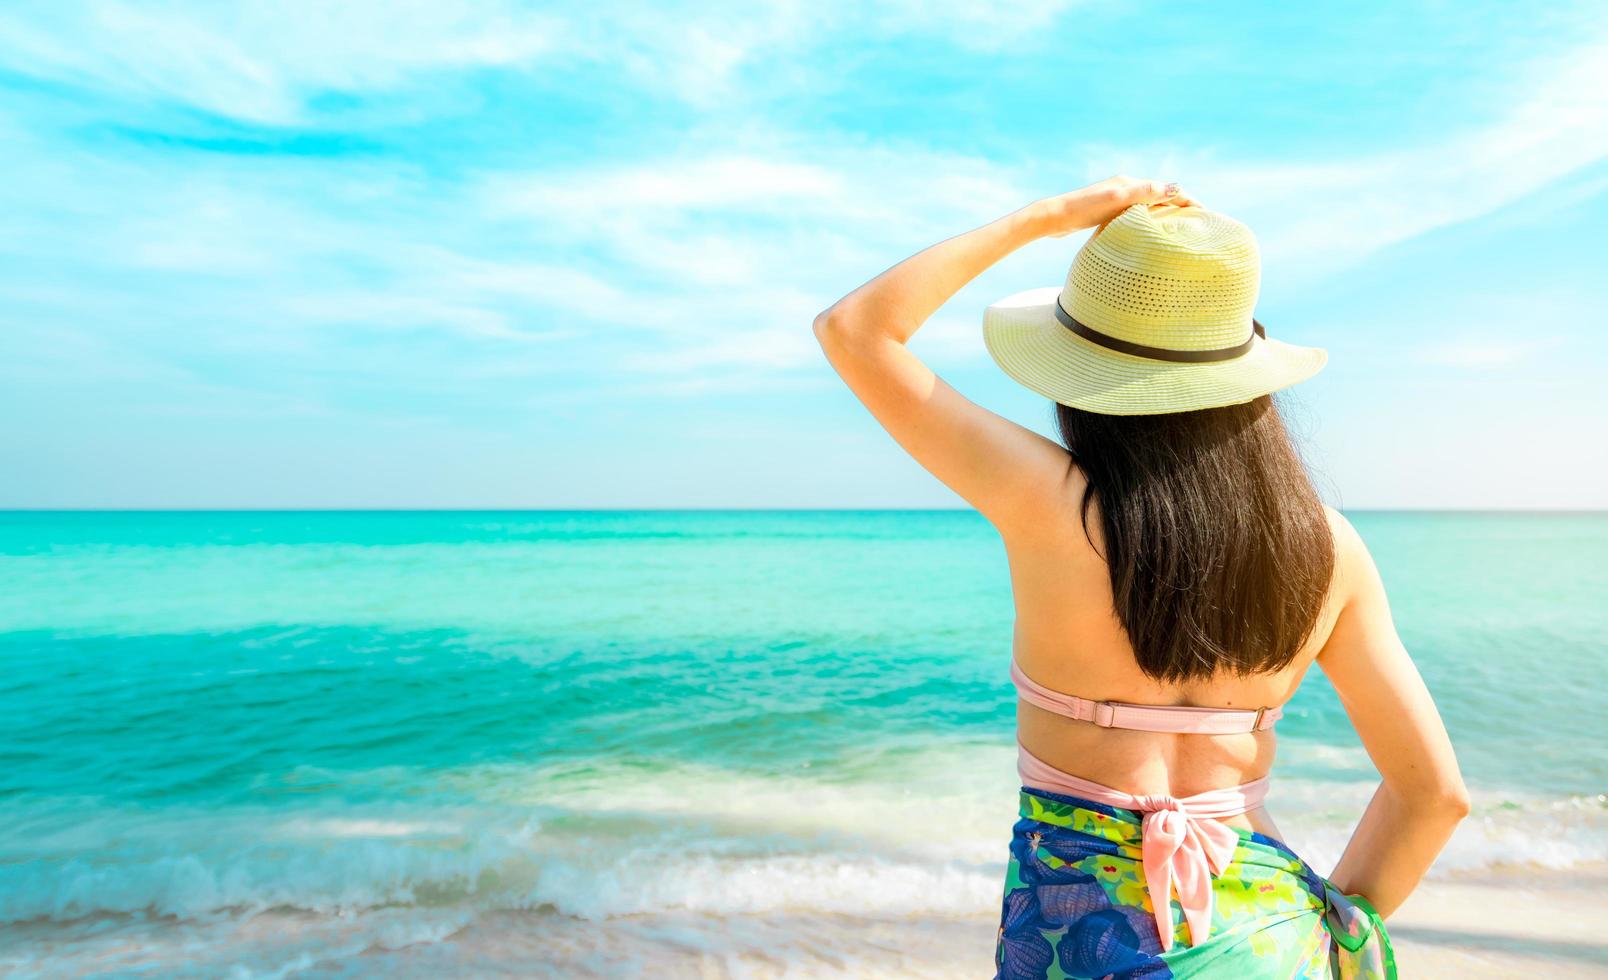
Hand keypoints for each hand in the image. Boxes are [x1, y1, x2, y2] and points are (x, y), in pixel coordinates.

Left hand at [1034, 175, 1201, 237]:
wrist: (1054, 217)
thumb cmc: (1084, 209)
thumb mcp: (1117, 199)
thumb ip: (1144, 193)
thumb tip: (1175, 187)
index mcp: (1129, 183)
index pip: (1166, 189)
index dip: (1186, 198)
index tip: (1204, 211)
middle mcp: (1124, 187)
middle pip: (1159, 194)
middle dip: (1179, 203)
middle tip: (1197, 220)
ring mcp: (1115, 199)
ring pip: (1147, 204)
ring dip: (1164, 211)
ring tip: (1179, 226)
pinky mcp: (1106, 211)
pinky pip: (1135, 213)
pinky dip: (1148, 218)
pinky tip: (1148, 230)